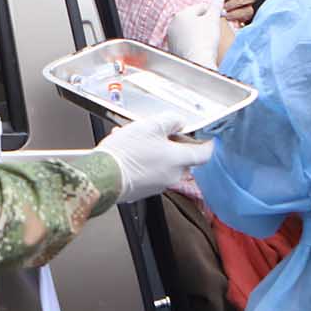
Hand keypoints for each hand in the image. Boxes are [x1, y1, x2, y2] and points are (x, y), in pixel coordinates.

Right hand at [98, 114, 213, 203]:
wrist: (102, 176)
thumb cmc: (126, 153)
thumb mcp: (151, 126)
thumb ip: (170, 121)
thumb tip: (179, 122)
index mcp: (179, 160)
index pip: (205, 154)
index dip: (207, 144)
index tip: (207, 138)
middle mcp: (172, 176)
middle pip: (182, 158)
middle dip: (172, 144)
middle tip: (159, 132)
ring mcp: (157, 185)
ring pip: (163, 163)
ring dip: (154, 150)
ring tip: (134, 138)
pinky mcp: (143, 189)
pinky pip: (149, 171)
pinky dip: (143, 160)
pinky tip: (127, 150)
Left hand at [166, 2, 222, 67]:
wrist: (197, 62)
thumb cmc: (205, 40)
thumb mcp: (213, 19)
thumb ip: (216, 5)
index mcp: (181, 14)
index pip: (201, 7)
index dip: (214, 10)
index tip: (223, 16)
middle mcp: (173, 25)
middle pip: (194, 18)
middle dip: (205, 21)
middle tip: (217, 27)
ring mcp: (171, 38)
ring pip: (189, 30)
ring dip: (199, 31)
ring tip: (209, 38)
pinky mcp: (173, 50)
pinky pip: (186, 42)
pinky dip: (194, 42)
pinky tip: (201, 47)